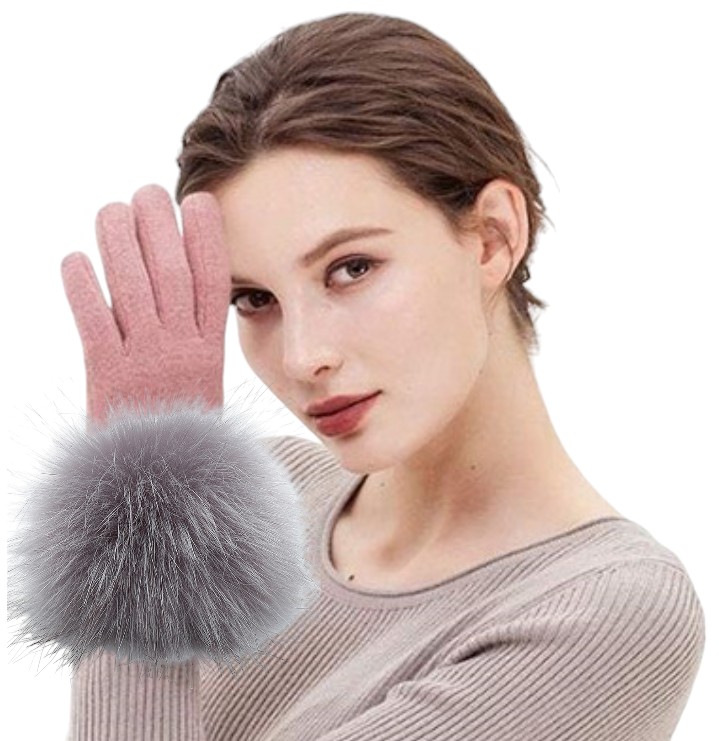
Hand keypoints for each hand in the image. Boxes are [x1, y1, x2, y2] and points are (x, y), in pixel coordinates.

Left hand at [61, 184, 230, 425]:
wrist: (160, 482)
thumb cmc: (180, 428)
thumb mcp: (203, 382)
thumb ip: (193, 339)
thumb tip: (174, 289)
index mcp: (209, 352)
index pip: (212, 283)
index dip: (206, 238)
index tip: (198, 203)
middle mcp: (180, 350)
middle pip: (170, 274)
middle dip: (159, 226)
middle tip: (148, 193)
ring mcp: (144, 361)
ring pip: (131, 288)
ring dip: (118, 243)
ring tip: (111, 211)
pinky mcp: (106, 375)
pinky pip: (93, 321)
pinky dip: (83, 288)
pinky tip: (76, 259)